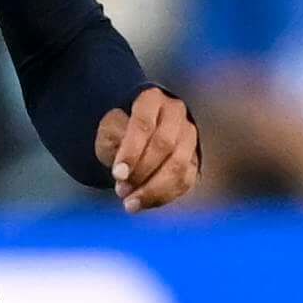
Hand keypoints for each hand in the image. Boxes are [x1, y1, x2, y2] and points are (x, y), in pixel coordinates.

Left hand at [95, 85, 199, 212]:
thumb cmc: (118, 131)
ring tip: (130, 203)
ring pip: (179, 166)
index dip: (131, 151)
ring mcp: (189, 136)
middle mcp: (176, 113)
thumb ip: (113, 142)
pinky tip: (145, 202)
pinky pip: (185, 181)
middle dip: (141, 172)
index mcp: (151, 99)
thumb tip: (125, 168)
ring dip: (153, 189)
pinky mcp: (195, 159)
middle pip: (164, 145)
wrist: (135, 137)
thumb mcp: (108, 130)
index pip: (143, 124)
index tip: (118, 175)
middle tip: (121, 190)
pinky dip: (164, 196)